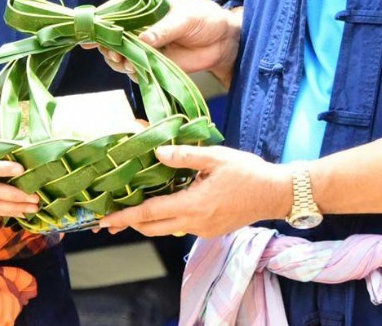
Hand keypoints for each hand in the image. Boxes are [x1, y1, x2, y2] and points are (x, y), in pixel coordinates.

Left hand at [98, 144, 290, 238]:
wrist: (276, 193)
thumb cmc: (248, 173)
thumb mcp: (215, 158)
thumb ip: (184, 156)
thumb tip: (157, 152)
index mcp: (193, 205)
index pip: (150, 213)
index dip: (125, 216)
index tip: (105, 220)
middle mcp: (195, 223)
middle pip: (153, 228)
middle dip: (130, 223)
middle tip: (109, 218)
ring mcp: (203, 229)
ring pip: (167, 228)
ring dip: (148, 221)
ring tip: (133, 209)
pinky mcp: (211, 230)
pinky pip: (182, 226)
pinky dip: (167, 218)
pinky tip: (166, 203)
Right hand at [99, 0, 240, 86]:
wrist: (225, 40)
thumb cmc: (205, 19)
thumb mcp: (185, 18)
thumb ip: (164, 29)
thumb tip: (143, 39)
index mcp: (145, 11)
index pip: (117, 16)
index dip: (102, 25)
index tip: (90, 35)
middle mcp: (142, 29)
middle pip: (114, 39)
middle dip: (108, 47)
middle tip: (112, 54)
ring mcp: (147, 48)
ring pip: (122, 56)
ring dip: (118, 61)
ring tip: (123, 62)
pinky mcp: (156, 65)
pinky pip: (137, 71)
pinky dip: (133, 73)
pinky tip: (135, 70)